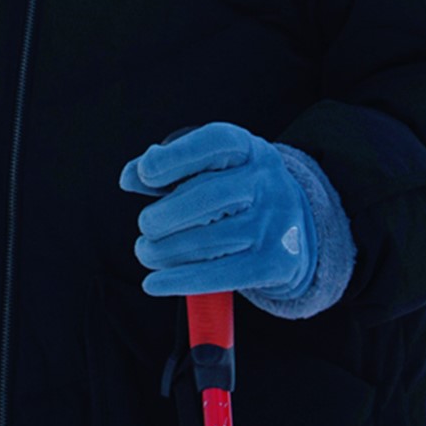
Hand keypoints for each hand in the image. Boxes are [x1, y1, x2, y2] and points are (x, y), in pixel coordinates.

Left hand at [117, 123, 316, 300]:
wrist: (295, 229)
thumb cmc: (237, 193)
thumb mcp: (211, 168)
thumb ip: (168, 167)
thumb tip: (131, 176)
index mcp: (249, 150)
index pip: (214, 142)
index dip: (176, 157)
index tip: (145, 174)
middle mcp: (267, 182)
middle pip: (208, 196)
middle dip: (164, 215)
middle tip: (146, 226)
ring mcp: (275, 223)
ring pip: (209, 241)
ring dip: (164, 252)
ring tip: (146, 252)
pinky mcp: (275, 262)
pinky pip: (220, 275)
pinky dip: (179, 281)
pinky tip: (154, 282)